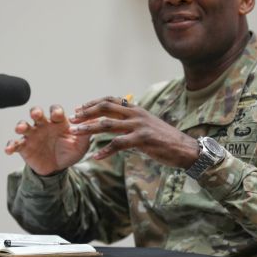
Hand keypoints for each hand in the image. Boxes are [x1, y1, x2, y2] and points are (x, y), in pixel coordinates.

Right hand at [5, 105, 90, 175]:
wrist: (58, 168)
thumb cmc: (69, 152)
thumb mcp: (80, 146)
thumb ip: (86, 135)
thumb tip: (93, 123)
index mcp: (58, 122)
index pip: (55, 111)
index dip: (56, 111)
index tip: (57, 115)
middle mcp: (43, 125)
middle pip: (37, 113)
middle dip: (36, 112)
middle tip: (37, 115)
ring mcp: (32, 135)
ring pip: (24, 125)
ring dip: (21, 125)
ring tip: (21, 129)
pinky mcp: (24, 146)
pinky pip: (15, 144)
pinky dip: (10, 145)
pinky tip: (8, 149)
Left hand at [69, 96, 198, 168]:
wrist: (184, 148)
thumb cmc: (164, 139)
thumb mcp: (147, 125)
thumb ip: (132, 122)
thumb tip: (117, 121)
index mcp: (136, 109)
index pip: (110, 100)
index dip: (92, 103)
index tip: (79, 108)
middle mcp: (136, 114)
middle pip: (105, 108)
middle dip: (86, 113)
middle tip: (72, 119)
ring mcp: (139, 126)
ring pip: (107, 125)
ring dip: (88, 129)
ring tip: (74, 133)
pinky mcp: (142, 139)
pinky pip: (118, 144)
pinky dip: (104, 151)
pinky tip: (95, 156)